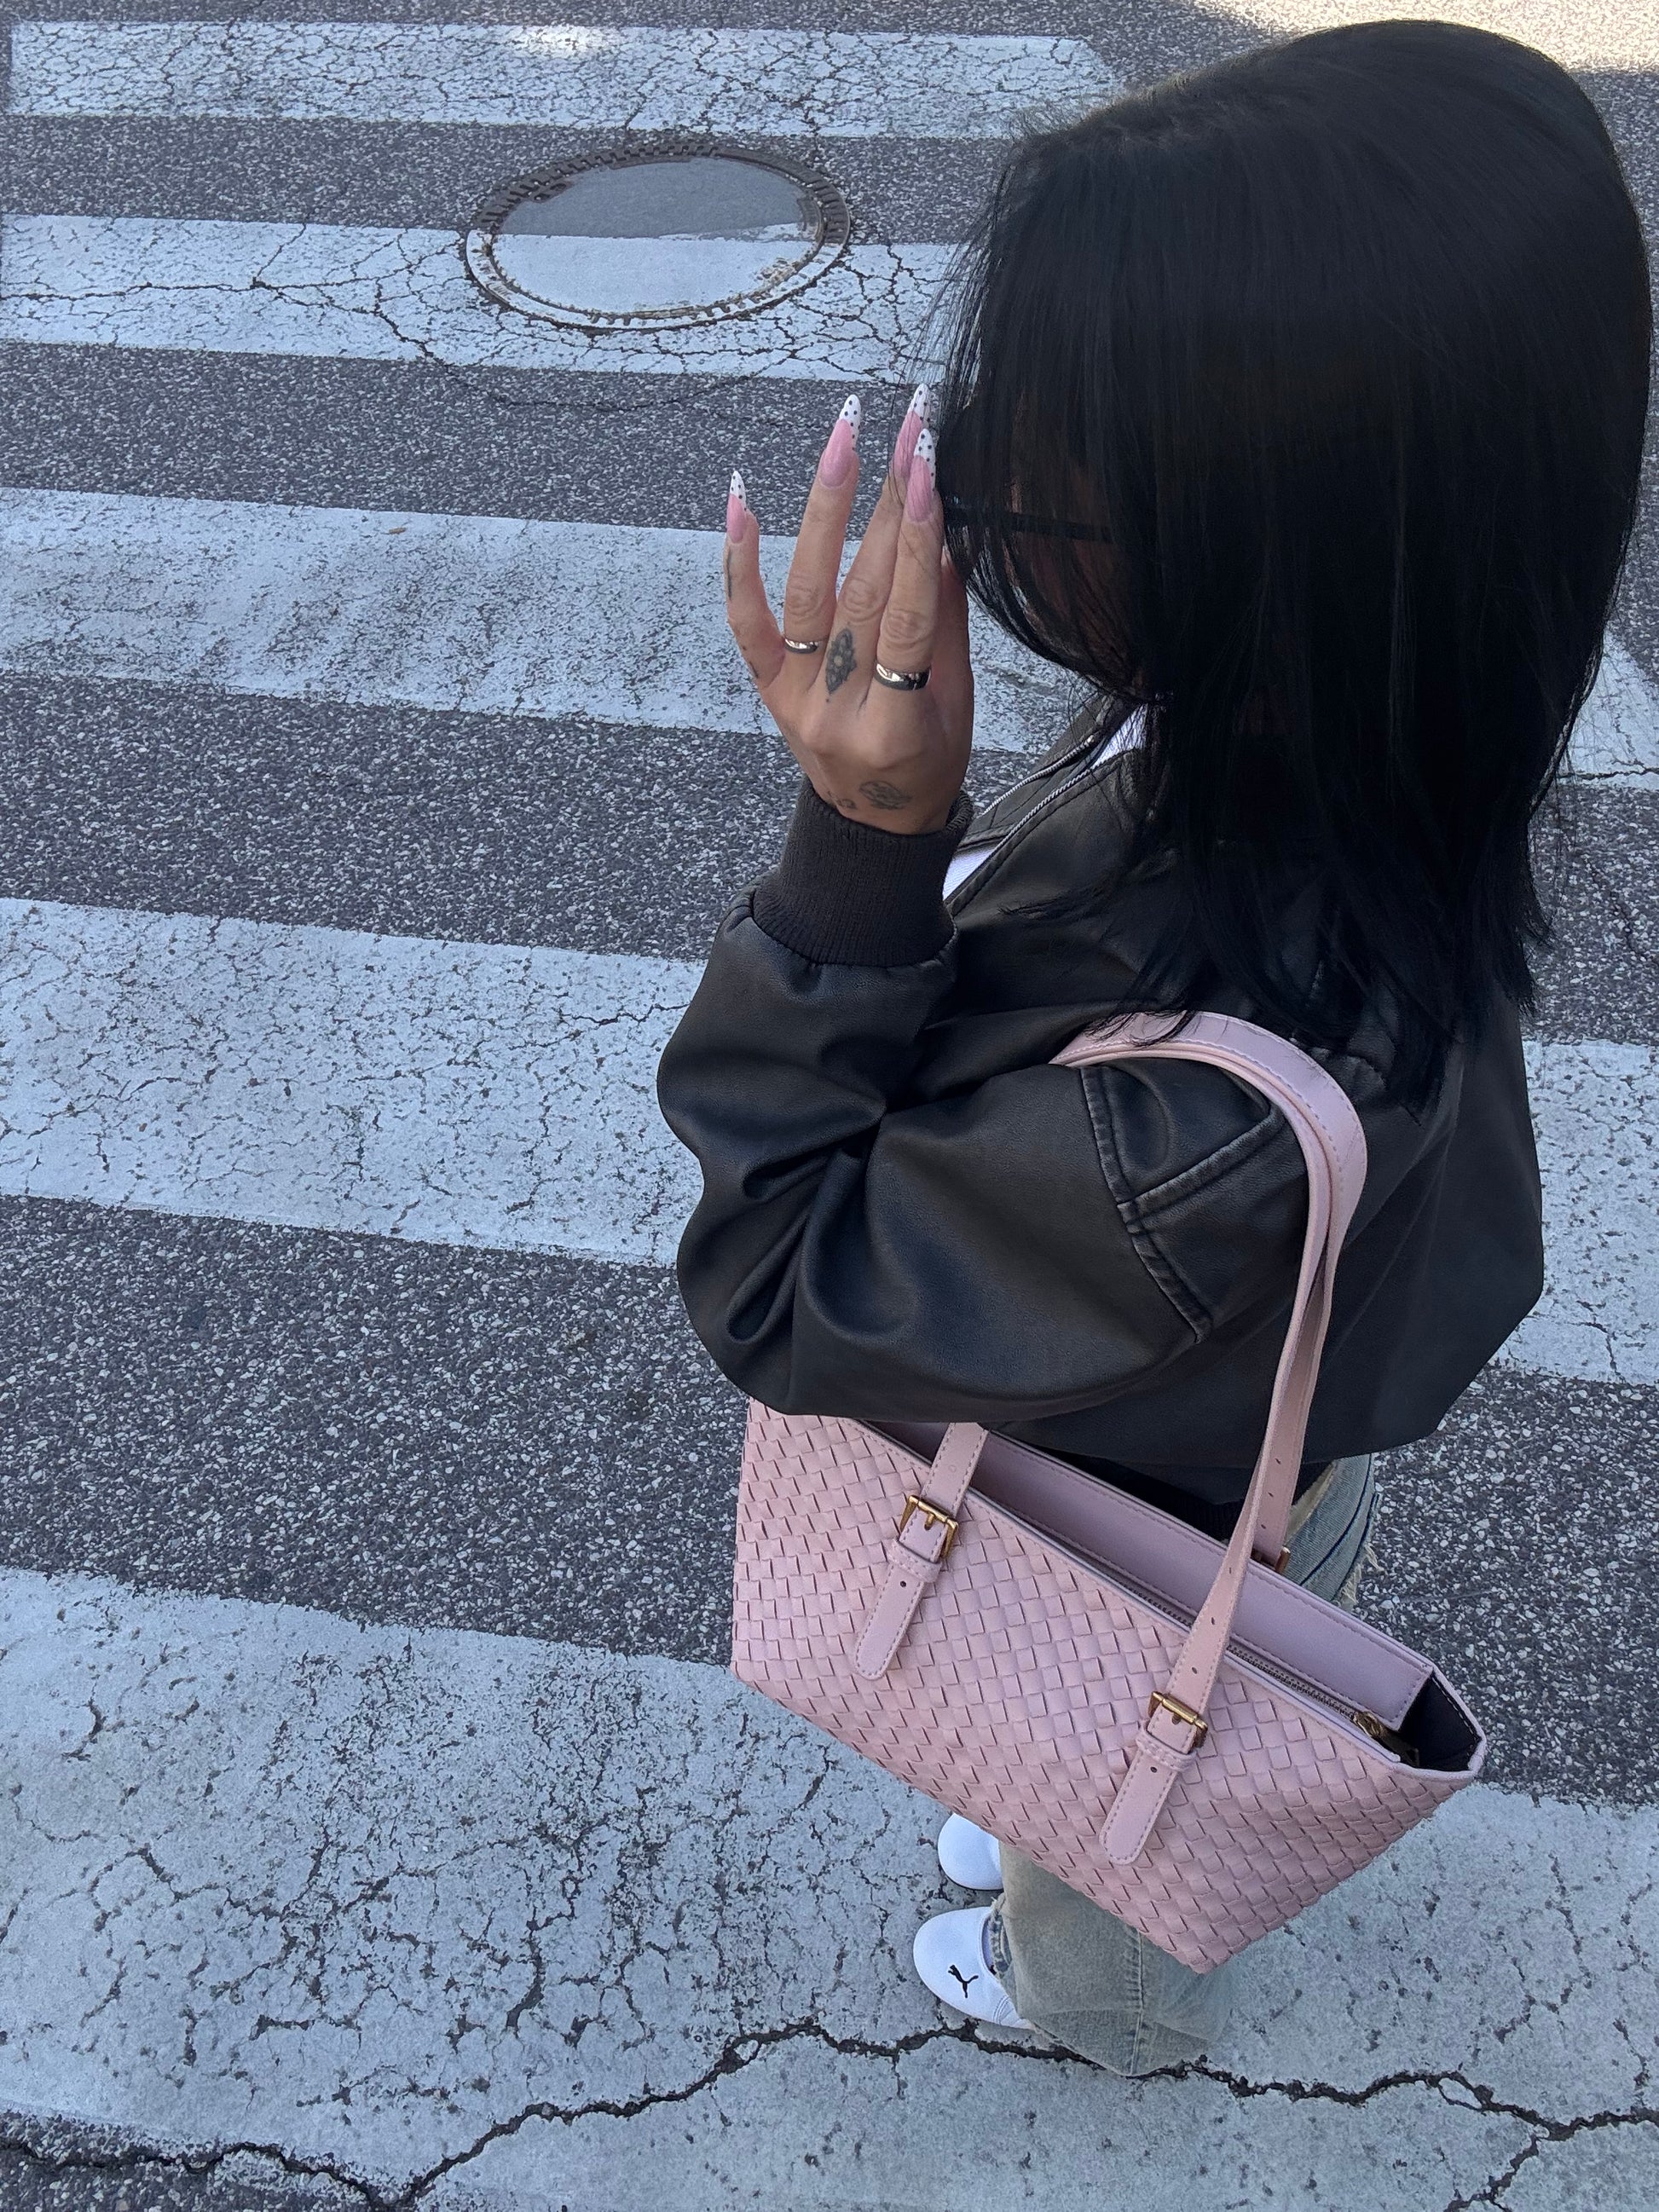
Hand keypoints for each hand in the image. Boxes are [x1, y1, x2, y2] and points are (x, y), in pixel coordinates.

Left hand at [721, 389, 974, 833]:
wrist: (872, 823)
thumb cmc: (927, 760)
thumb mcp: (958, 701)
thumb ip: (946, 620)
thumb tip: (943, 528)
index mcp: (894, 729)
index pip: (907, 620)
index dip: (919, 542)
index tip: (929, 470)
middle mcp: (834, 713)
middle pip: (861, 595)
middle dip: (888, 503)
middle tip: (906, 431)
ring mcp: (792, 699)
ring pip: (807, 592)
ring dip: (826, 506)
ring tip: (846, 436)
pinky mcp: (765, 687)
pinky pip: (747, 621)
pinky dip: (740, 559)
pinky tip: (741, 498)